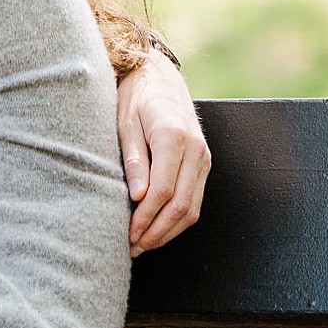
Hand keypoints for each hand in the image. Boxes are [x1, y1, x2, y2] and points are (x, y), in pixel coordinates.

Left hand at [116, 48, 210, 256]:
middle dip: (156, 232)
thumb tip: (138, 197)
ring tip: (141, 245)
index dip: (145, 218)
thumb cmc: (134, 100)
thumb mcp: (124, 125)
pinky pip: (194, 200)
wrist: (157, 78)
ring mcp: (203, 157)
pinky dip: (176, 220)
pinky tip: (155, 230)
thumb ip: (133, 160)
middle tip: (132, 249)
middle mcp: (196, 150)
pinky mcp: (203, 163)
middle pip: (181, 205)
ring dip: (167, 232)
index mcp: (174, 138)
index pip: (163, 191)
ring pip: (192, 208)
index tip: (127, 235)